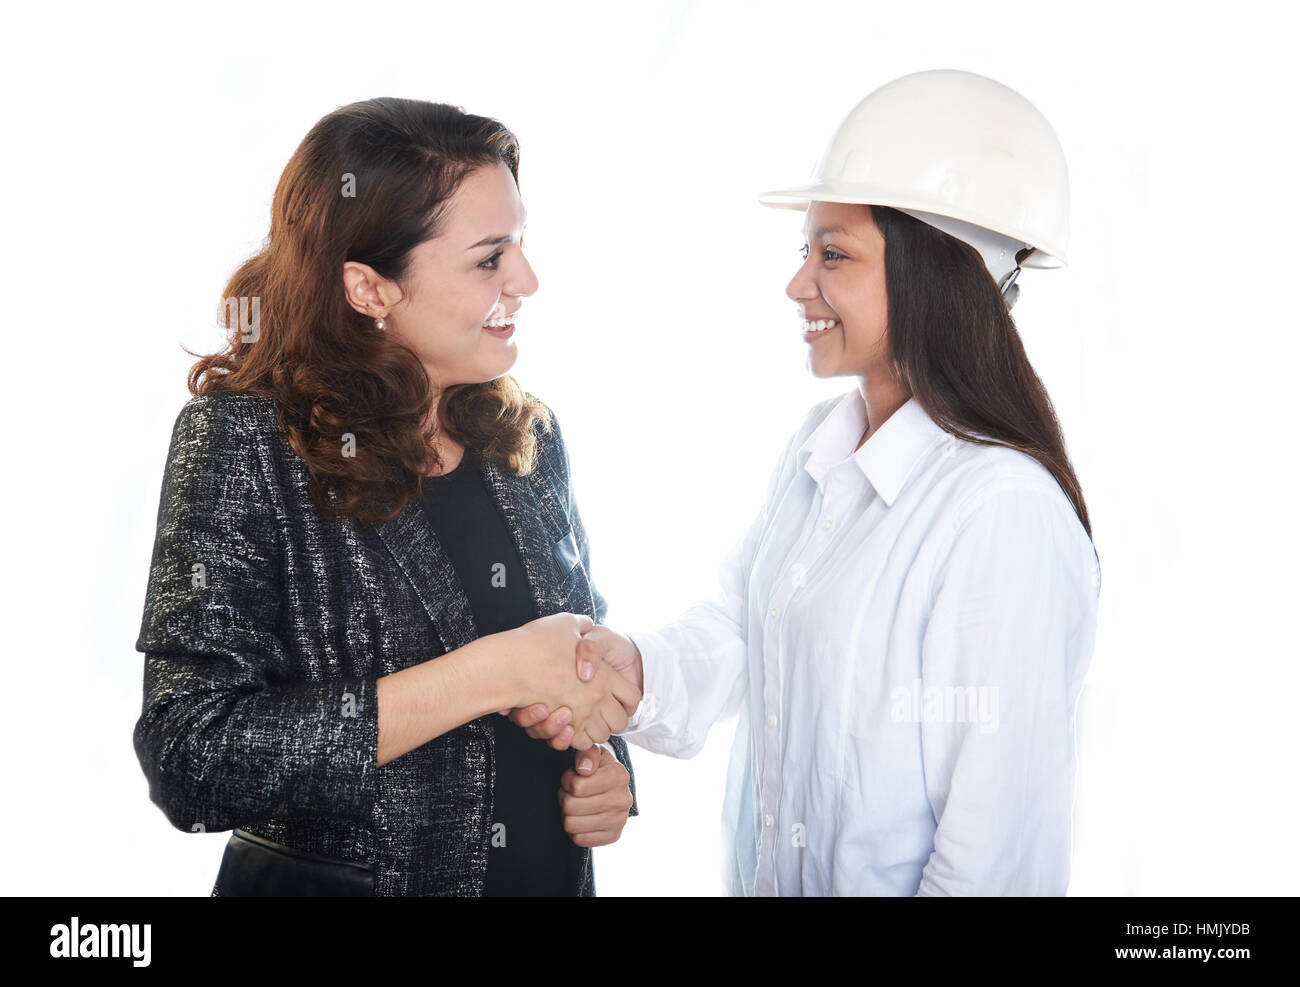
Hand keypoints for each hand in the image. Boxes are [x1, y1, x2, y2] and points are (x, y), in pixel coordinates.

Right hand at [504, 625, 643, 749]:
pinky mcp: (562, 728)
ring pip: (600, 735)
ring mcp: (580, 714)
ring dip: (594, 730)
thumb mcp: (565, 623)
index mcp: (604, 675)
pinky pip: (578, 743)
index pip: (633, 698)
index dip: (628, 700)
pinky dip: (574, 739)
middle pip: (619, 722)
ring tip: (582, 717)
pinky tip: (567, 726)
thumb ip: (582, 625)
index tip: (618, 697)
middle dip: (612, 719)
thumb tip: (587, 625)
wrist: (508, 663)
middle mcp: (595, 697)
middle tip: (601, 710)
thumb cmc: (537, 643)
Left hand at [559, 744, 633, 846]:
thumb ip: (587, 753)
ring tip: (575, 806)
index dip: (567, 781)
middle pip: (571, 806)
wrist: (614, 788)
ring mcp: (619, 820)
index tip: (571, 778)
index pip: (577, 786)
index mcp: (618, 775)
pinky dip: (575, 830)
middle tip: (570, 794)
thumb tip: (583, 769)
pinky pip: (579, 840)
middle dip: (564, 798)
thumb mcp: (594, 753)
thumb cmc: (599, 769)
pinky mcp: (614, 836)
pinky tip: (582, 819)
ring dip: (567, 815)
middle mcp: (622, 799)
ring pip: (572, 824)